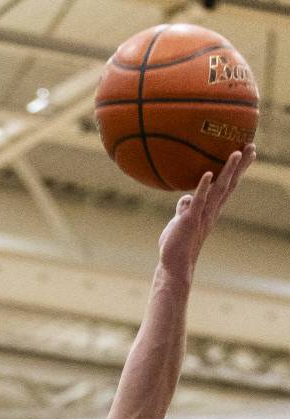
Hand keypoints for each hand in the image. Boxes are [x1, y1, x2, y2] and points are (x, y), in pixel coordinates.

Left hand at [158, 144, 255, 278]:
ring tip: (237, 153)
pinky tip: (208, 174)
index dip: (237, 171)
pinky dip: (203, 187)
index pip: (227, 187)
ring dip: (228, 171)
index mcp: (210, 211)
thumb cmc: (177, 246)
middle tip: (251, 145)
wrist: (175, 265)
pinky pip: (199, 201)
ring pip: (219, 190)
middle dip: (241, 165)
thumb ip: (185, 209)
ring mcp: (202, 216)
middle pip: (229, 184)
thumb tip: (185, 197)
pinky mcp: (190, 220)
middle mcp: (211, 212)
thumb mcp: (180, 222)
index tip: (246, 154)